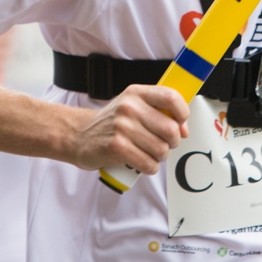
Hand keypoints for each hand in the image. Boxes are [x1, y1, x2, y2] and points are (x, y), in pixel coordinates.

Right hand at [64, 84, 187, 174]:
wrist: (78, 135)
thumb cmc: (111, 123)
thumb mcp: (132, 107)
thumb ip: (158, 112)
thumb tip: (184, 130)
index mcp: (136, 93)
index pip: (171, 97)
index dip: (183, 114)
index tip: (180, 124)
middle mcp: (129, 107)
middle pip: (171, 130)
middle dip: (172, 142)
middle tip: (162, 143)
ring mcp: (122, 127)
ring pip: (162, 150)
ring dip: (159, 157)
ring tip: (148, 153)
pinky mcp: (117, 148)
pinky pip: (149, 164)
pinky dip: (149, 167)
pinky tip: (140, 162)